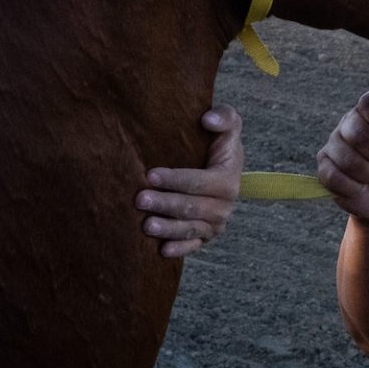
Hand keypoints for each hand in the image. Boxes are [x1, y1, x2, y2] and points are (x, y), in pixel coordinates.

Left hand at [136, 106, 241, 257]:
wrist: (222, 166)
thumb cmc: (219, 142)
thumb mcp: (229, 124)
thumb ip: (224, 117)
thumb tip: (208, 119)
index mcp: (228, 179)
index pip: (199, 182)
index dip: (175, 179)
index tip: (151, 175)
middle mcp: (224, 205)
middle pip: (191, 207)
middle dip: (165, 204)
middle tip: (139, 199)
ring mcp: (215, 223)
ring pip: (190, 229)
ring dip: (168, 229)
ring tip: (146, 225)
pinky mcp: (206, 236)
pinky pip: (193, 245)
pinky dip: (179, 249)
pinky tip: (162, 251)